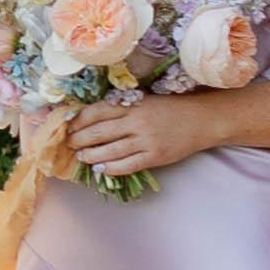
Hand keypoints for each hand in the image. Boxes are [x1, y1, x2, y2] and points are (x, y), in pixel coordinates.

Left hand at [66, 90, 215, 177]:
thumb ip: (123, 108)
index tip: (67, 126)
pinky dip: (111, 169)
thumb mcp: (145, 100)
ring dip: (91, 155)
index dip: (78, 120)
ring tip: (81, 156)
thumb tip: (92, 117)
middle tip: (69, 143)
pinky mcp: (155, 156)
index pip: (97, 112)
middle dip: (79, 139)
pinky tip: (101, 169)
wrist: (202, 120)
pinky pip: (128, 165)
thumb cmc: (171, 108)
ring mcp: (146, 140)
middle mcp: (137, 122)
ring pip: (110, 151)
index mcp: (133, 104)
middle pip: (99, 132)